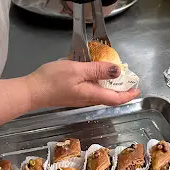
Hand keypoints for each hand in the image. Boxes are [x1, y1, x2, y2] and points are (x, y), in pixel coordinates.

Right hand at [25, 60, 139, 109]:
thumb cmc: (52, 80)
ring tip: (115, 74)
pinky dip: (98, 82)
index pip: (115, 98)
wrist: (31, 91)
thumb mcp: (77, 70)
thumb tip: (117, 71)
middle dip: (121, 89)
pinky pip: (91, 89)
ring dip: (110, 85)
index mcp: (92, 94)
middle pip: (109, 97)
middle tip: (128, 78)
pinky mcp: (72, 94)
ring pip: (100, 93)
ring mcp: (79, 98)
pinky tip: (96, 73)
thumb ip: (97, 70)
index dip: (128, 95)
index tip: (137, 89)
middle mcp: (88, 99)